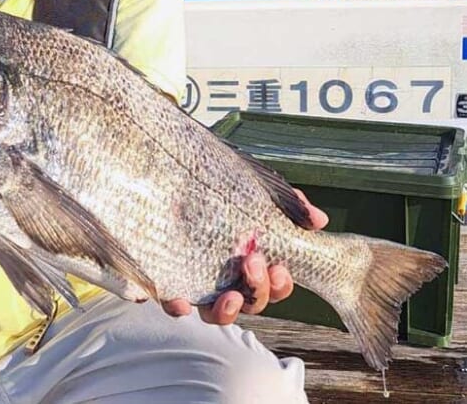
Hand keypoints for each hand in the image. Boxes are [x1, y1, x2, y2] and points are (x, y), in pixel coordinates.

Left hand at [161, 188, 328, 324]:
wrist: (169, 171)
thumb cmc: (218, 183)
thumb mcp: (256, 187)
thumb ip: (288, 202)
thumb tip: (318, 221)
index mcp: (251, 258)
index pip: (273, 286)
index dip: (280, 286)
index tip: (280, 268)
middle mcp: (227, 275)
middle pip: (250, 304)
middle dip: (258, 291)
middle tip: (253, 263)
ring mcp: (197, 279)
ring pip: (215, 314)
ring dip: (228, 312)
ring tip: (230, 296)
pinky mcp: (168, 277)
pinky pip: (172, 302)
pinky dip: (177, 307)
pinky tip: (180, 302)